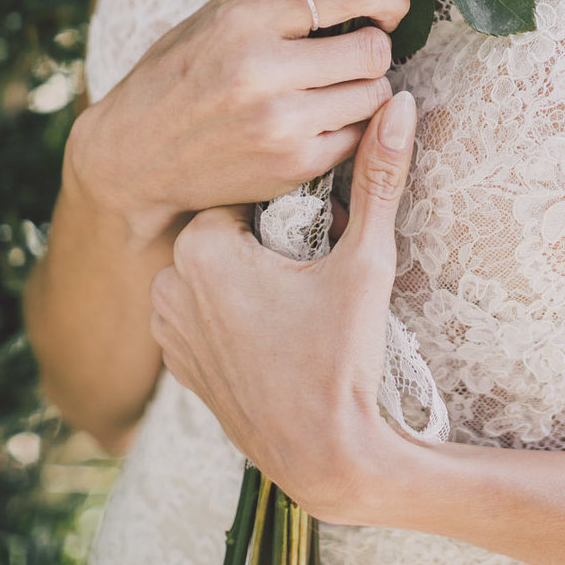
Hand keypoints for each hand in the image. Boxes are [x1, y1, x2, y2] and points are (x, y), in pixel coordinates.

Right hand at [68, 0, 409, 246]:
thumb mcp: (214, 18)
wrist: (131, 156)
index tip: (392, 3)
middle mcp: (264, 68)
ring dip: (364, 89)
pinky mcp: (292, 165)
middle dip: (373, 47)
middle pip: (375, 49)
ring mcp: (281, 122)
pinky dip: (349, 128)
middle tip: (353, 52)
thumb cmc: (176, 76)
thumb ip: (281, 3)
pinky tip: (319, 120)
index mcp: (246, 16)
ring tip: (333, 87)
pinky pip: (358, 138)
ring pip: (375, 95)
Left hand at [148, 90, 418, 521]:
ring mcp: (166, 327)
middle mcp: (167, 283)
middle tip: (315, 272)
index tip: (323, 238)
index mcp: (202, 248)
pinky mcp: (175, 362)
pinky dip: (234, 311)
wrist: (326, 461)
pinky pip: (203, 308)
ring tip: (296, 307)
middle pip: (230, 227)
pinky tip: (274, 336)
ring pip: (214, 267)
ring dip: (250, 273)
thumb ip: (378, 177)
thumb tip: (399, 103)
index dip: (294, 208)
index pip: (249, 190)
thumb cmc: (344, 359)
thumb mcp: (366, 261)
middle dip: (273, 238)